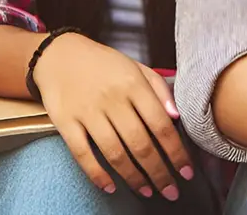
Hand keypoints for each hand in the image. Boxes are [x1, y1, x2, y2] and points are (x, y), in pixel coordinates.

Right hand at [31, 32, 193, 200]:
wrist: (60, 55)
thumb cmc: (104, 64)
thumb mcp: (136, 67)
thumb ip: (159, 89)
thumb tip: (177, 117)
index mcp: (134, 84)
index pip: (161, 124)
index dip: (175, 151)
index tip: (186, 172)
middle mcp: (113, 99)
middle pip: (140, 143)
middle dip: (159, 172)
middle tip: (171, 191)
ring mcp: (88, 112)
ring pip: (115, 152)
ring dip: (133, 177)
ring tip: (147, 191)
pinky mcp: (65, 123)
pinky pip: (82, 154)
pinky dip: (97, 174)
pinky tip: (111, 186)